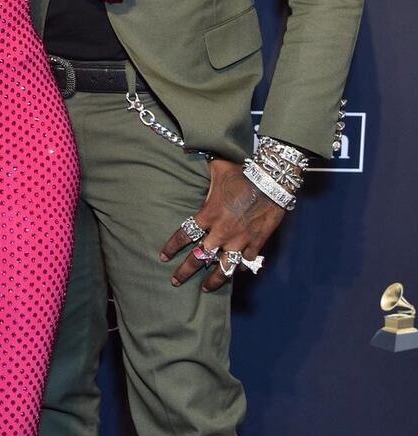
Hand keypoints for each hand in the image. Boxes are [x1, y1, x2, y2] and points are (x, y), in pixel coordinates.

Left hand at [159, 158, 285, 290]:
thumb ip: (203, 166)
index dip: (172, 247)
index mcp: (208, 214)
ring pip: (223, 268)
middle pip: (199, 258)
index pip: (184, 235)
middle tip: (176, 281)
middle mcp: (221, 232)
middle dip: (185, 271)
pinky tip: (236, 270)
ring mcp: (239, 240)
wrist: (272, 181)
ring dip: (213, 280)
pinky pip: (246, 262)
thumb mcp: (219, 168)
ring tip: (205, 288)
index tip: (163, 257)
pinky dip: (241, 267)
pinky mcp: (256, 243)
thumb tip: (187, 148)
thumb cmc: (243, 173)